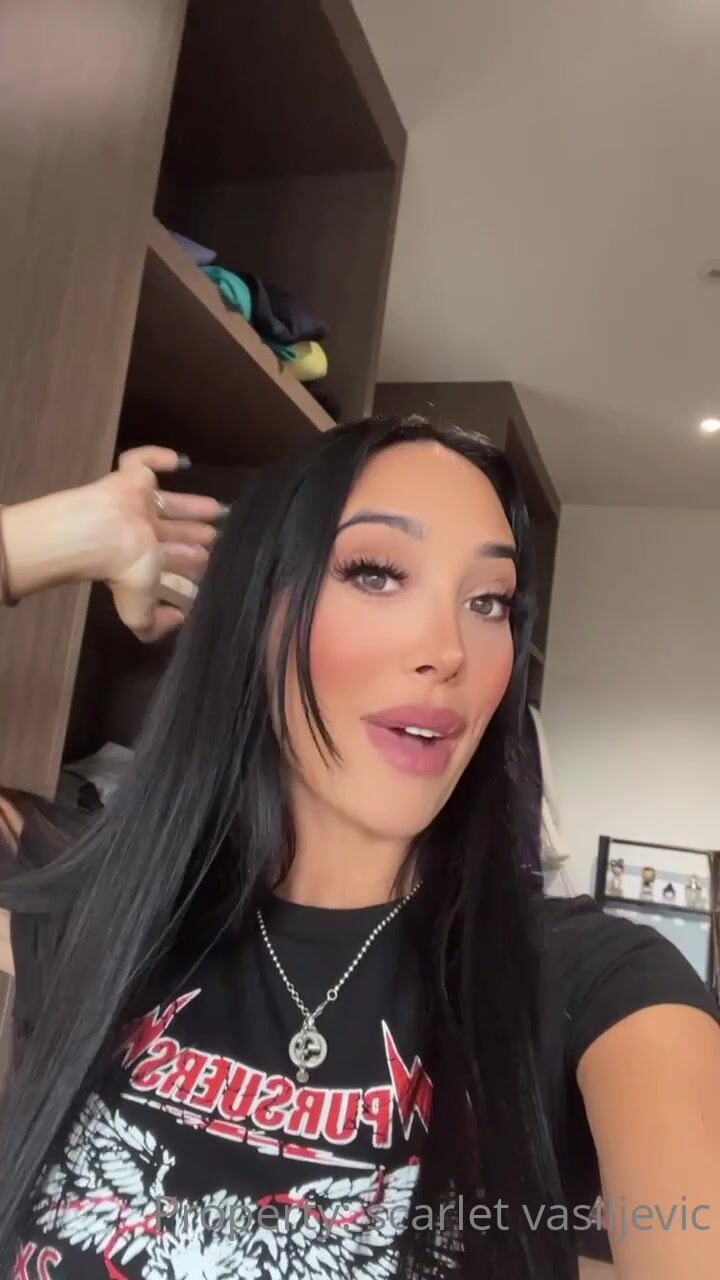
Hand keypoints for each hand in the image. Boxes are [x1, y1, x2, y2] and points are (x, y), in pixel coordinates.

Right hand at [1, 446, 224, 642]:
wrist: (101, 534)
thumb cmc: (124, 569)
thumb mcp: (138, 612)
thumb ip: (153, 626)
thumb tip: (177, 619)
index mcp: (141, 560)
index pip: (168, 563)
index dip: (188, 565)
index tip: (209, 565)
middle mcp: (140, 532)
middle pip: (172, 532)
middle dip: (194, 536)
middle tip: (217, 537)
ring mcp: (135, 504)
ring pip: (167, 502)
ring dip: (192, 506)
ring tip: (219, 510)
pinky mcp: (130, 477)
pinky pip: (142, 460)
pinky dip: (158, 457)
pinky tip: (180, 461)